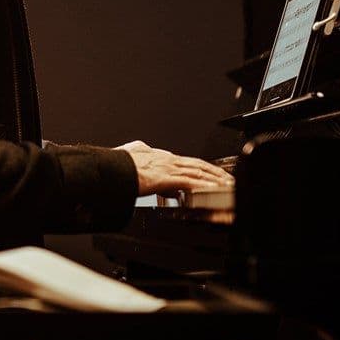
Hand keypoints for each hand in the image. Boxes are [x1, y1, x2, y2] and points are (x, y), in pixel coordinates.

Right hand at [116, 140, 233, 195]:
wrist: (111, 168)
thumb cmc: (117, 164)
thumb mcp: (130, 154)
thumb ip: (139, 152)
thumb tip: (140, 148)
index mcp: (159, 156)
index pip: (187, 161)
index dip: (202, 166)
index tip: (212, 172)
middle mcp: (167, 159)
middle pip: (198, 164)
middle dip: (215, 172)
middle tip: (228, 178)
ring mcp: (168, 168)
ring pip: (198, 172)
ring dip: (215, 179)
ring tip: (228, 185)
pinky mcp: (166, 178)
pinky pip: (190, 182)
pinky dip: (204, 186)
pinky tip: (213, 190)